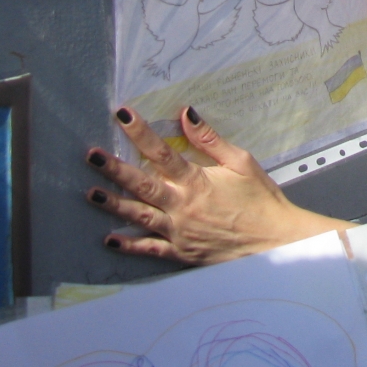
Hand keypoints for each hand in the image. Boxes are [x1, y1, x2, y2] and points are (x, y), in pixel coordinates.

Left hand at [85, 106, 334, 263]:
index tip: (122, 115)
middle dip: (114, 169)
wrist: (275, 241)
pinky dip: (129, 246)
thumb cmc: (261, 199)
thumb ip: (211, 141)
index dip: (139, 132)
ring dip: (113, 205)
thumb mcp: (241, 162)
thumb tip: (187, 114)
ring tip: (91, 194)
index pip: (161, 152)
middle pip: (142, 184)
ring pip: (139, 216)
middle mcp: (182, 206)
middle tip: (91, 155)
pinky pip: (150, 250)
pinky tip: (109, 240)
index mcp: (196, 181)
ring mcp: (179, 232)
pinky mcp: (181, 253)